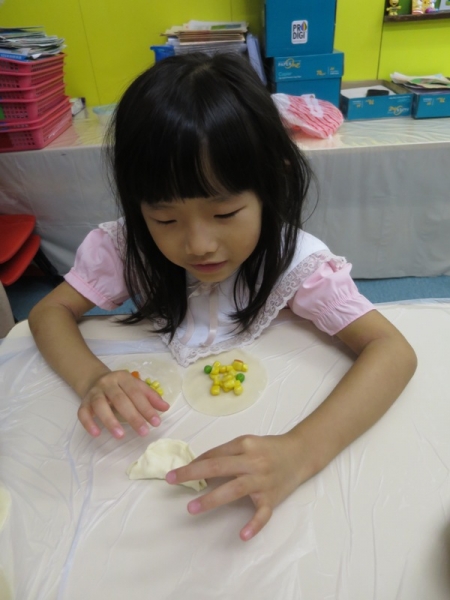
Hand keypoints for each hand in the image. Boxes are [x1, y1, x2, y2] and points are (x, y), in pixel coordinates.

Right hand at [78, 369, 169, 438]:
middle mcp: (108, 383)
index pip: (136, 393)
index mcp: (123, 377)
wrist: (95, 380)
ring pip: (100, 405)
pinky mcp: (83, 402)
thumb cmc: (121, 387)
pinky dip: (88, 423)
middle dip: (133, 416)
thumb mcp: (136, 387)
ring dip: (110, 421)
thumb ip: (150, 396)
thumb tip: (165, 408)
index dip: (146, 407)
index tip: (156, 422)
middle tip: (143, 432)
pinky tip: (96, 434)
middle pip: (120, 399)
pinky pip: (83, 412)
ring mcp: (94, 392)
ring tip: (120, 436)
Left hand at [166, 433, 308, 540]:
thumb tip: (198, 464)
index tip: (175, 473)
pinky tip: (241, 535)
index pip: (214, 455)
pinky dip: (253, 525)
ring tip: (192, 508)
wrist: (300, 454)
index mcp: (245, 445)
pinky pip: (263, 514)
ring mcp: (263, 481)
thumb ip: (226, 453)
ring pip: (235, 489)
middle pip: (220, 468)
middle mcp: (253, 462)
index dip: (193, 463)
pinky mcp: (273, 498)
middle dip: (194, 474)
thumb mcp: (247, 443)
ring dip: (212, 499)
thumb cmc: (268, 448)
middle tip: (172, 481)